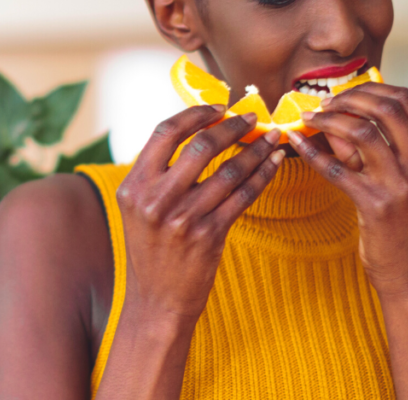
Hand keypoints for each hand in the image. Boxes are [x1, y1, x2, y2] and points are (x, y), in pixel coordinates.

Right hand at [116, 106, 283, 324]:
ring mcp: (183, 218)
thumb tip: (195, 129)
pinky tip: (273, 163)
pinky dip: (263, 174)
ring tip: (272, 138)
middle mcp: (156, 200)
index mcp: (134, 186)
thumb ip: (157, 172)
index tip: (220, 106)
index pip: (165, 132)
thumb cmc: (152, 249)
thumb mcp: (139, 208)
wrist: (157, 301)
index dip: (195, 114)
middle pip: (202, 145)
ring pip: (230, 170)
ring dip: (257, 149)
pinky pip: (244, 195)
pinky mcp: (209, 235)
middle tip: (253, 117)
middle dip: (233, 126)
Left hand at [289, 83, 407, 298]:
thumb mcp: (404, 181)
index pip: (405, 100)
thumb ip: (373, 148)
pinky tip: (297, 143)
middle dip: (348, 98)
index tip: (345, 93)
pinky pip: (337, 169)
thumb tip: (335, 114)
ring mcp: (402, 186)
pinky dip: (313, 152)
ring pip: (362, 132)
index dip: (370, 88)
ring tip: (309, 119)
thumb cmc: (406, 225)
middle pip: (385, 108)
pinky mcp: (376, 206)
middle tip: (323, 103)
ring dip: (330, 119)